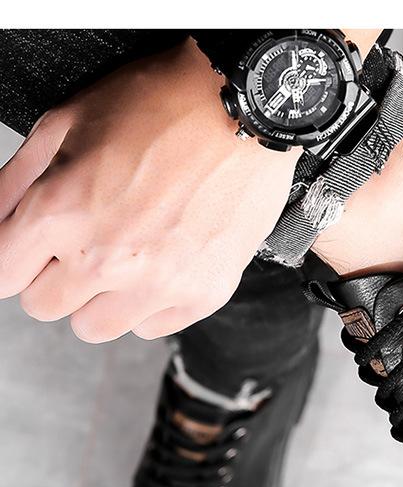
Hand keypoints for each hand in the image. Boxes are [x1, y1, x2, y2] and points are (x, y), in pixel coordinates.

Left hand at [0, 39, 298, 341]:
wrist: (243, 112)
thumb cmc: (161, 106)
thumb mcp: (67, 122)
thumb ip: (16, 180)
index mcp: (62, 212)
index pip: (4, 276)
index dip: (14, 258)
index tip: (29, 250)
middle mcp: (108, 259)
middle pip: (46, 307)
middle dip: (55, 276)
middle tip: (82, 244)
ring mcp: (159, 283)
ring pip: (95, 328)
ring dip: (98, 299)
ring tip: (123, 257)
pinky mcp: (202, 295)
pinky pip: (151, 328)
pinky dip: (149, 304)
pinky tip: (161, 262)